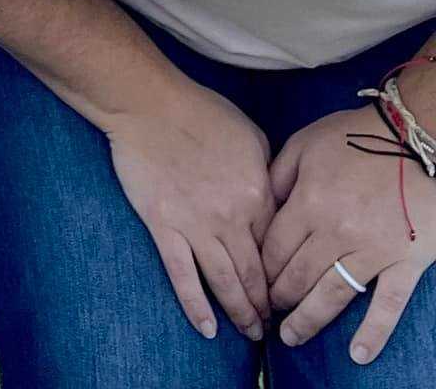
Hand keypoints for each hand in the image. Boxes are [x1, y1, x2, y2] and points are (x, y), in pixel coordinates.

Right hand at [106, 80, 275, 342]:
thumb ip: (268, 173)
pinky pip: (183, 276)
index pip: (278, 248)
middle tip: (273, 324)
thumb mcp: (251, 135)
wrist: (148, 104)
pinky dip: (195, 306)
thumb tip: (275, 200)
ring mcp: (196, 226)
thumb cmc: (200, 111)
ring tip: (251, 334)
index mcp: (257, 195)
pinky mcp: (164, 227)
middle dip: (267, 305)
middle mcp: (231, 218)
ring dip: (240, 313)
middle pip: (255, 275)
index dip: (286, 273)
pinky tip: (207, 329)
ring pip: (225, 283)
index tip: (290, 290)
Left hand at [264, 104, 435, 363]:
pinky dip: (374, 332)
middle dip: (278, 297)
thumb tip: (260, 208)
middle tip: (266, 312)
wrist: (414, 137)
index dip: (260, 267)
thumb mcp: (305, 144)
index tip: (252, 280)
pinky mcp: (404, 262)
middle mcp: (336, 232)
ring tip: (290, 336)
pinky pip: (388, 304)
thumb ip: (278, 177)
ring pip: (332, 294)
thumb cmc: (355, 136)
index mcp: (309, 202)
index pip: (274, 248)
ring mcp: (372, 250)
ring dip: (309, 319)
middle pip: (297, 275)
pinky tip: (358, 354)